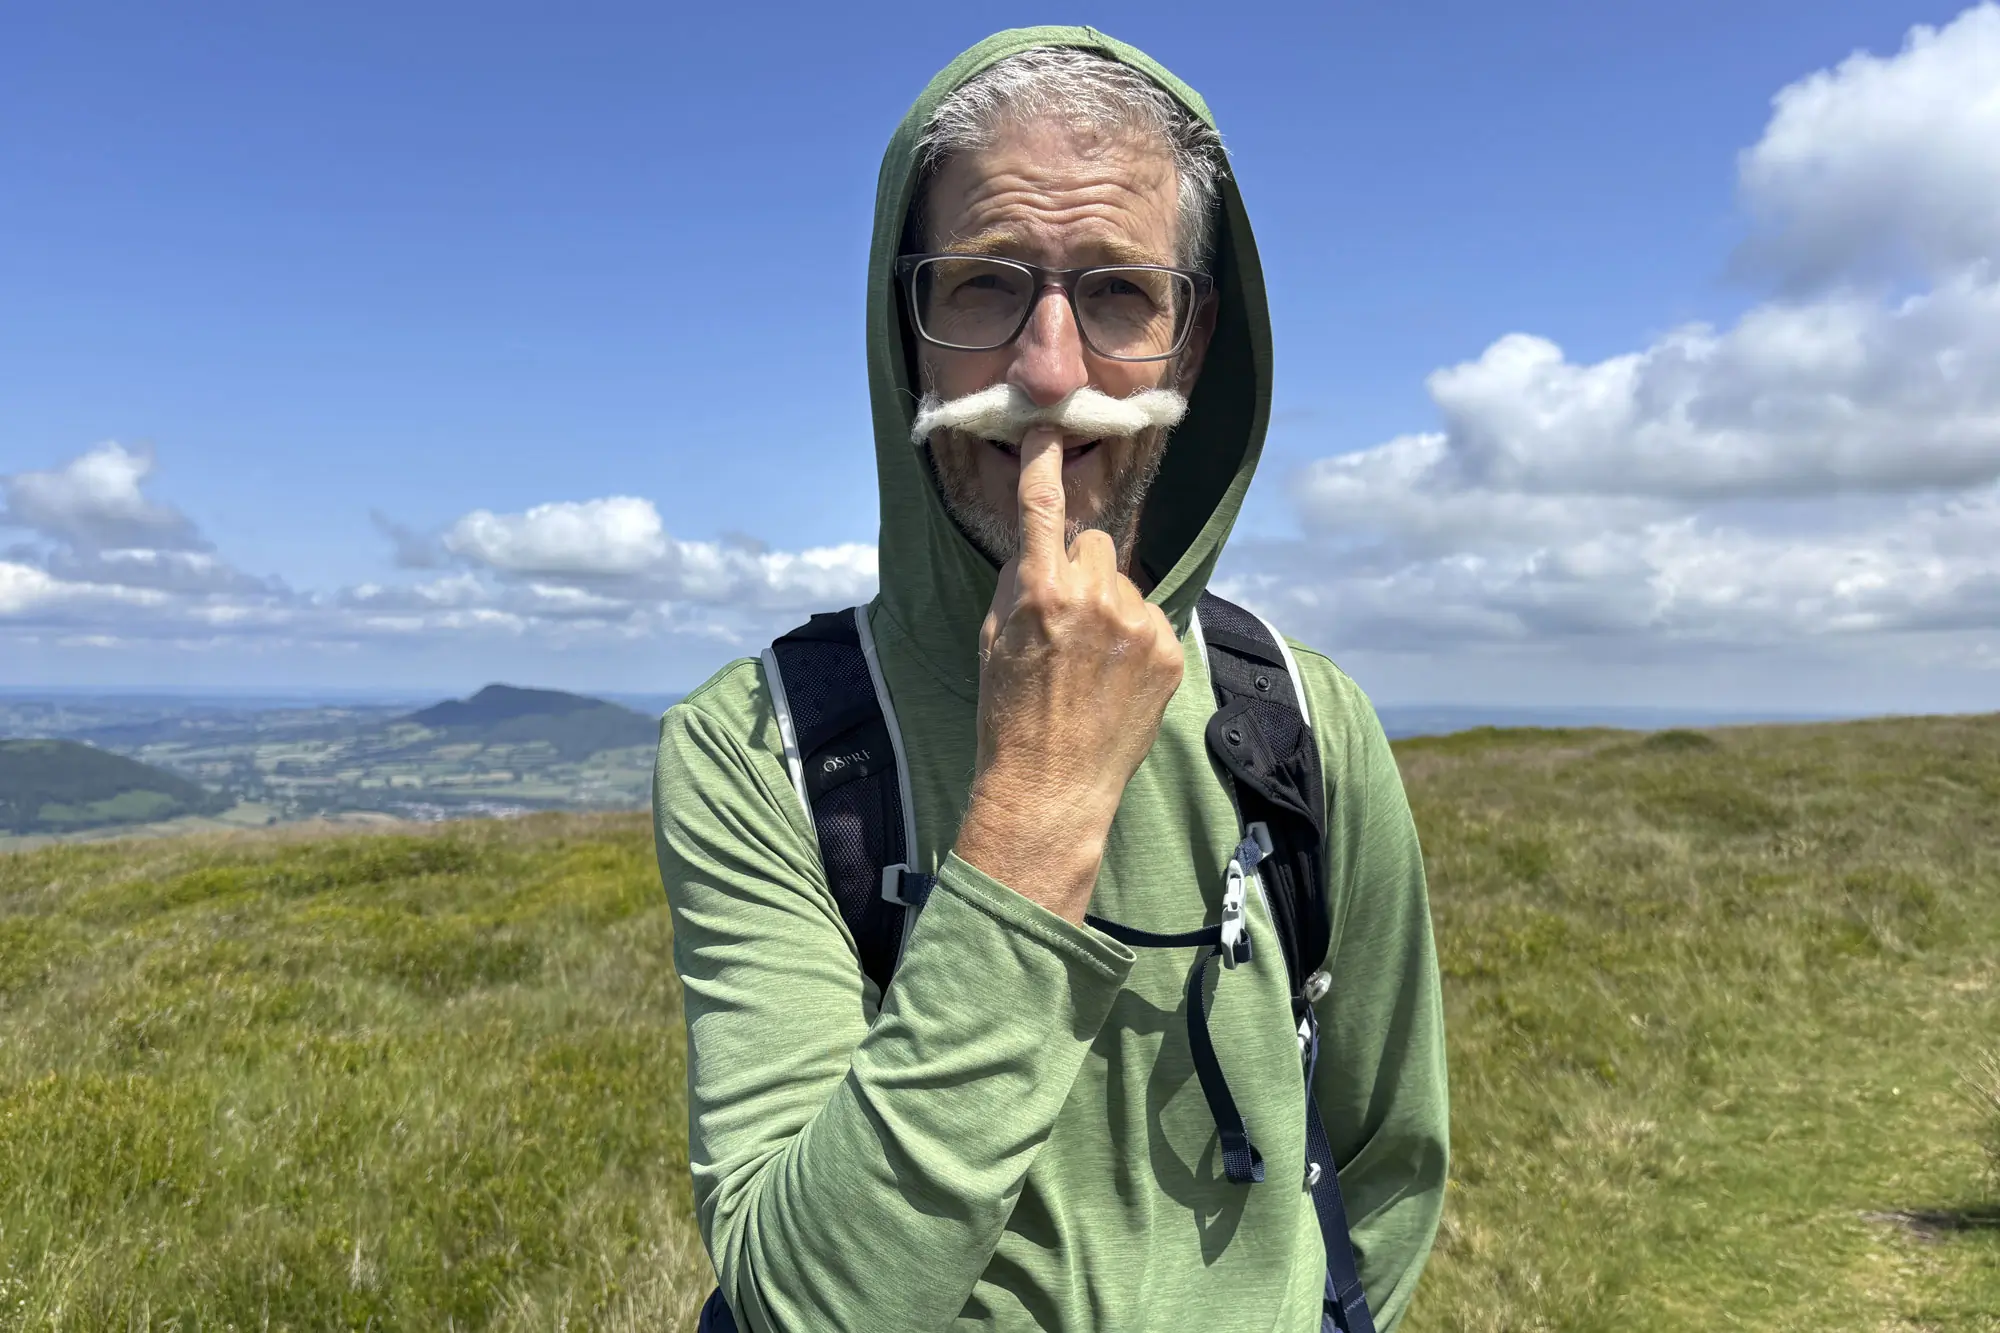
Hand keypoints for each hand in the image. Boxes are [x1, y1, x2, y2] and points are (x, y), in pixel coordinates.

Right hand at [952, 426, 1185, 922]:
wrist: (1052, 785)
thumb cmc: (1009, 715)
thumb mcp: (995, 640)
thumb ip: (1019, 584)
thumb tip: (1039, 545)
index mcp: (1042, 592)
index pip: (1043, 507)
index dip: (1044, 462)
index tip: (1048, 431)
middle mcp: (1094, 599)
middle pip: (1094, 543)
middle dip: (1080, 566)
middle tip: (1067, 618)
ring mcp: (1138, 625)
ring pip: (1124, 582)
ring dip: (1110, 605)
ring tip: (1092, 662)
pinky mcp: (1168, 650)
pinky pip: (1150, 617)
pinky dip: (1135, 638)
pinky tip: (1115, 679)